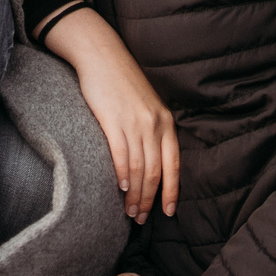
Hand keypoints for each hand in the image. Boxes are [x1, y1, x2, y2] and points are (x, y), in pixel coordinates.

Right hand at [43, 6, 178, 221]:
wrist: (102, 55)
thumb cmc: (122, 82)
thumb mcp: (147, 105)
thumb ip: (152, 130)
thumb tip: (150, 161)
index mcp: (165, 122)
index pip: (174, 164)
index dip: (172, 191)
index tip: (168, 211)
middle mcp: (154, 124)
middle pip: (155, 171)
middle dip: (150, 199)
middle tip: (141, 219)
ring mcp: (134, 123)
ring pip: (138, 169)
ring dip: (135, 195)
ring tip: (129, 211)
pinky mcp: (112, 120)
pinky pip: (120, 156)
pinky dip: (121, 176)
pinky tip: (120, 189)